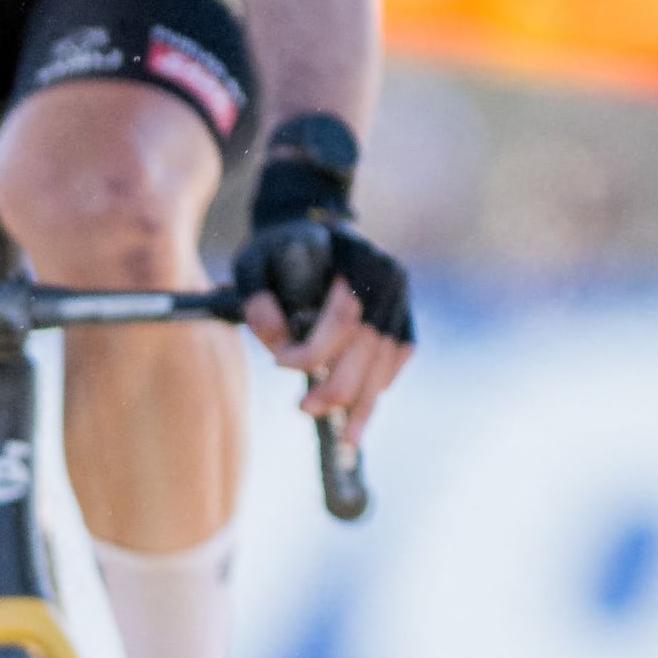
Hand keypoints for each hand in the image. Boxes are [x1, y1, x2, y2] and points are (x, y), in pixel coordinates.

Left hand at [228, 118, 409, 430]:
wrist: (311, 220)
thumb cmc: (278, 246)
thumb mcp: (253, 261)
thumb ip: (256, 299)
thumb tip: (277, 339)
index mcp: (356, 259)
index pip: (344, 316)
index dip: (315, 349)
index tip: (281, 362)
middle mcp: (388, 277)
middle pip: (371, 345)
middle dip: (340, 385)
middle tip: (306, 409)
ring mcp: (401, 296)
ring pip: (388, 358)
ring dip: (365, 401)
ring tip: (346, 437)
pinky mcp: (403, 312)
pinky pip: (398, 356)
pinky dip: (380, 384)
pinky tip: (361, 410)